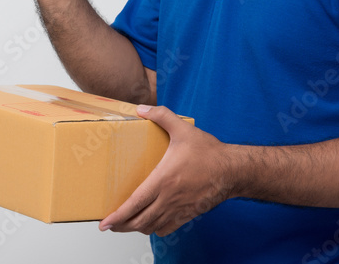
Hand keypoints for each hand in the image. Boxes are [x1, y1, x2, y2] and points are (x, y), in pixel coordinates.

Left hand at [100, 105, 235, 236]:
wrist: (233, 170)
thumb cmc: (209, 152)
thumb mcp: (183, 129)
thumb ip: (161, 115)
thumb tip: (141, 109)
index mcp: (163, 180)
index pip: (135, 204)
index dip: (118, 216)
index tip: (105, 223)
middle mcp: (169, 199)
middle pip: (140, 221)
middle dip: (122, 226)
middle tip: (110, 225)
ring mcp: (179, 209)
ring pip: (152, 227)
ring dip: (137, 228)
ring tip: (126, 224)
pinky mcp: (189, 214)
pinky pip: (167, 229)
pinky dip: (155, 229)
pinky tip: (151, 223)